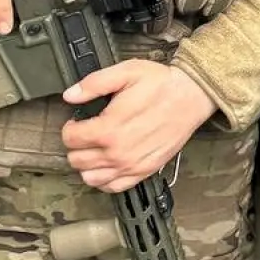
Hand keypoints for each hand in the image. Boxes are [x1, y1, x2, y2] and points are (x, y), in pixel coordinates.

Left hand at [61, 60, 215, 191]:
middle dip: (76, 145)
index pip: (70, 138)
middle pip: (77, 160)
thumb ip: (94, 83)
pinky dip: (104, 180)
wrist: (190, 97)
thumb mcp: (126, 72)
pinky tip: (107, 165)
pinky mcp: (144, 171)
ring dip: (87, 164)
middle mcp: (117, 153)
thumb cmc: (160, 84)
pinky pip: (113, 187)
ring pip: (90, 178)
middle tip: (86, 132)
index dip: (70, 127)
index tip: (78, 120)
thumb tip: (70, 95)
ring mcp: (130, 166)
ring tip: (96, 148)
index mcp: (108, 129)